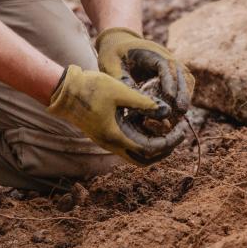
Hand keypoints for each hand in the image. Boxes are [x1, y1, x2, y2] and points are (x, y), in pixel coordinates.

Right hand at [47, 65, 185, 164]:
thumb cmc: (91, 88)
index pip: (150, 149)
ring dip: (154, 144)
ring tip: (168, 127)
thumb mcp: (121, 91)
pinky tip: (151, 120)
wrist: (64, 90)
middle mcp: (112, 144)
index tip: (181, 129)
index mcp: (116, 136)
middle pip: (144, 159)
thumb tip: (167, 111)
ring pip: (136, 153)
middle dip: (164, 149)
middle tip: (178, 134)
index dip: (169, 142)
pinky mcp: (106, 133)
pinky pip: (129, 142)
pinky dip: (142, 136)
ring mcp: (108, 140)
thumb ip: (145, 102)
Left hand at [95, 27, 194, 113]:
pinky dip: (182, 97)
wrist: (118, 44)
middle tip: (180, 111)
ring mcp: (171, 65)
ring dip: (185, 96)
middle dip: (183, 93)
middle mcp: (166, 57)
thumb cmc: (113, 54)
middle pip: (182, 74)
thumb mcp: (111, 65)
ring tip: (180, 114)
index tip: (170, 98)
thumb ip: (121, 80)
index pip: (167, 66)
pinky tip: (177, 112)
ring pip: (186, 80)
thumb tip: (134, 100)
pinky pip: (183, 85)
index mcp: (152, 52)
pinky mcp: (171, 74)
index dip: (170, 82)